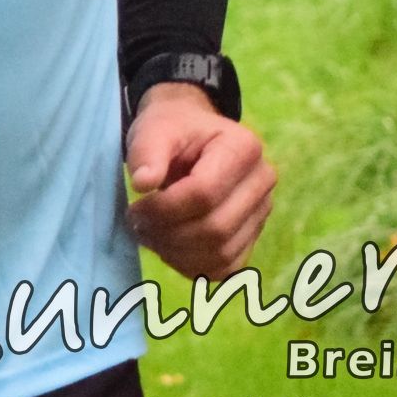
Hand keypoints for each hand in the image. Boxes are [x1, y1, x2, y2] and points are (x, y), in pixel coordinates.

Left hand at [126, 84, 274, 278]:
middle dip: (169, 234)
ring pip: (223, 253)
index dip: (165, 208)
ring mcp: (261, 213)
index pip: (204, 193)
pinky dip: (193, 266)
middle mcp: (262, 182)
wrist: (190, 136)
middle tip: (137, 225)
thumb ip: (147, 152)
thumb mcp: (153, 128)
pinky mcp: (252, 236)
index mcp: (243, 148)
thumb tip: (143, 184)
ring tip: (149, 235)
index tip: (135, 208)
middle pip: (216, 227)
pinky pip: (226, 267)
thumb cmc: (172, 128)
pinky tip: (168, 248)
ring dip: (177, 253)